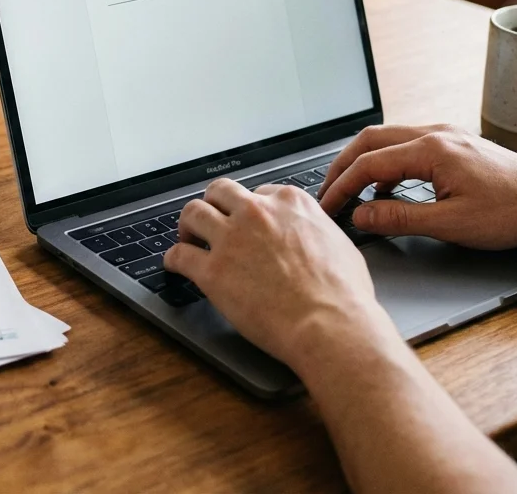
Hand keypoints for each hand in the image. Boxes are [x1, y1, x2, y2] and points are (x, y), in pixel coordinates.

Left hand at [163, 179, 392, 371]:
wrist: (330, 323)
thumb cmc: (343, 294)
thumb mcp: (339, 244)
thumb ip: (316, 231)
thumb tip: (313, 236)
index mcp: (290, 203)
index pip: (259, 192)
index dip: (250, 209)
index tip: (246, 221)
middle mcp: (257, 212)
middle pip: (220, 192)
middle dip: (214, 205)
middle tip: (211, 222)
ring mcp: (231, 239)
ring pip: (193, 213)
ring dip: (188, 226)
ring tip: (188, 239)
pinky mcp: (212, 270)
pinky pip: (179, 255)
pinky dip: (173, 259)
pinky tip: (175, 266)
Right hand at [317, 124, 516, 248]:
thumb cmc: (513, 212)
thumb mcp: (452, 224)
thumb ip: (399, 217)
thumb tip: (361, 215)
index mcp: (432, 150)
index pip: (369, 164)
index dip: (341, 187)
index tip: (328, 208)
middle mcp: (436, 133)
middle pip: (370, 140)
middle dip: (342, 167)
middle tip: (327, 194)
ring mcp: (446, 135)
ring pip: (387, 139)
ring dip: (363, 162)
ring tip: (349, 191)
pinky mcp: (454, 143)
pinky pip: (406, 145)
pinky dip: (386, 163)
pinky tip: (387, 189)